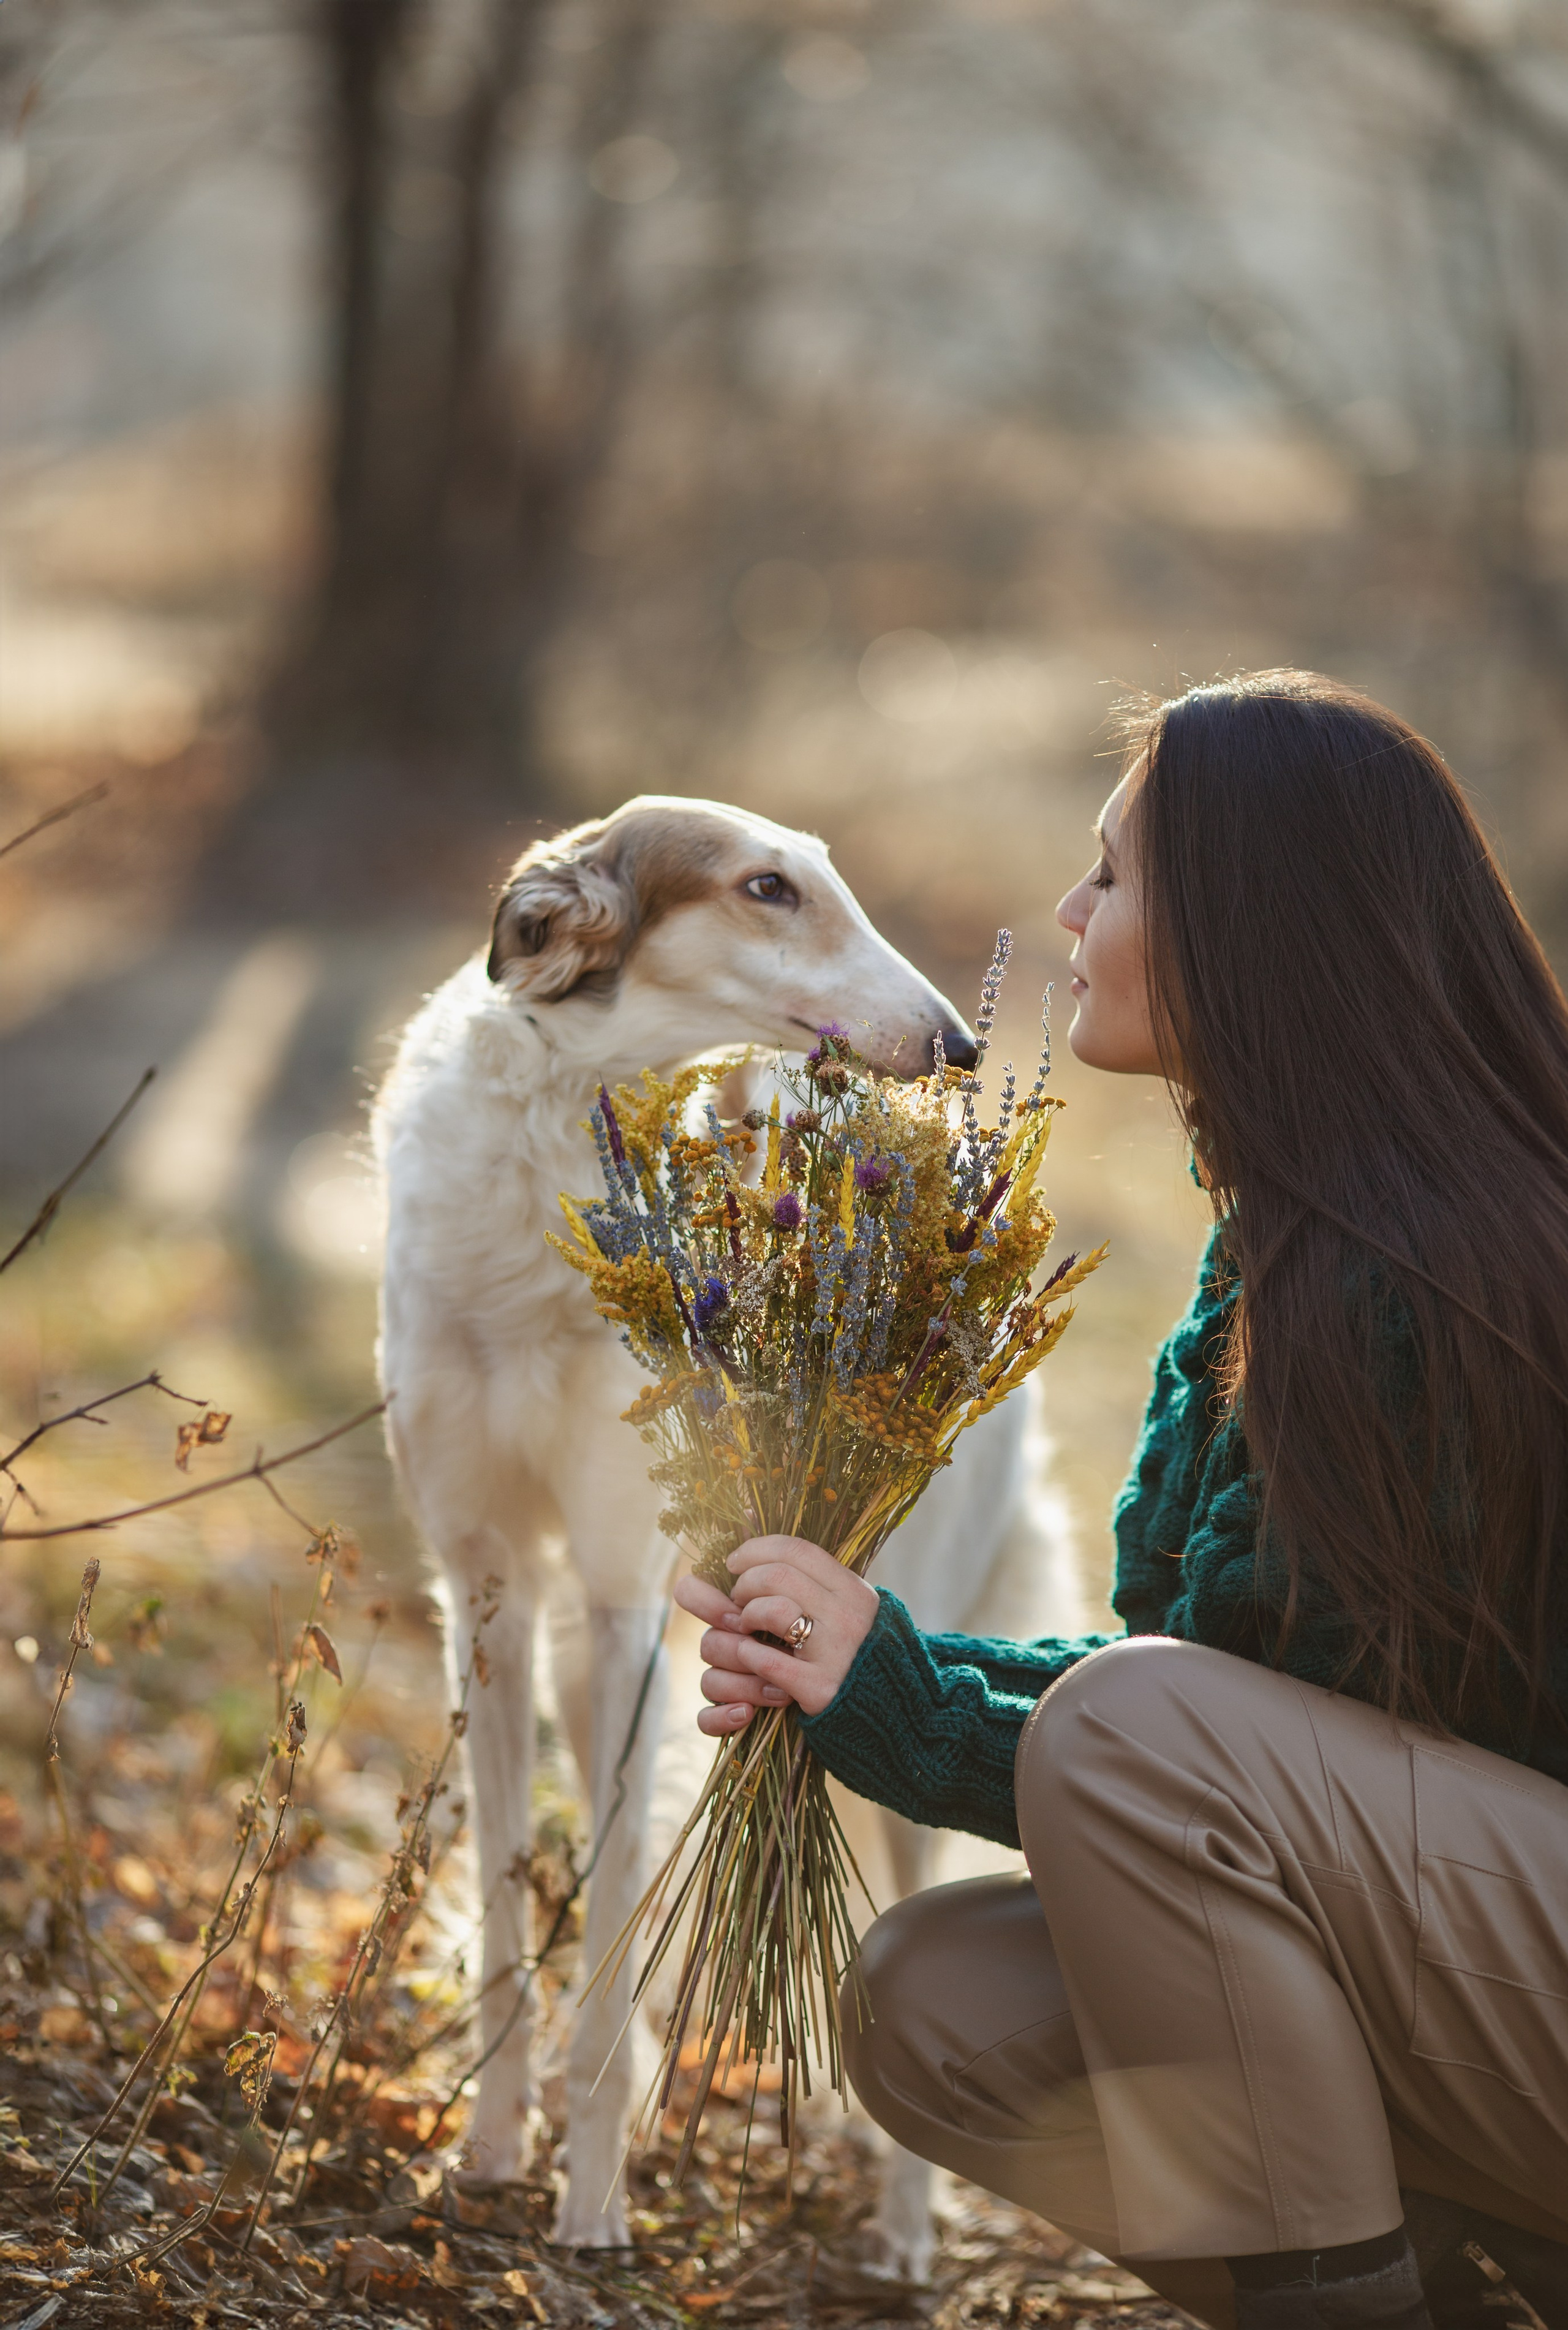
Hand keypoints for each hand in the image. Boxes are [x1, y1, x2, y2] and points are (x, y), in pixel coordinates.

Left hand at [673, 1536, 879, 1735]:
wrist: (885, 1713)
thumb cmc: (849, 1652)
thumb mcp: (842, 1608)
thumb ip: (807, 1578)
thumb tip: (748, 1514)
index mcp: (853, 1590)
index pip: (798, 1550)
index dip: (757, 1549)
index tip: (735, 1562)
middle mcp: (848, 1615)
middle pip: (778, 1576)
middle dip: (745, 1584)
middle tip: (737, 1599)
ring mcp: (836, 1652)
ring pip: (772, 1609)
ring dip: (746, 1615)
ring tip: (746, 1627)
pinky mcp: (820, 1688)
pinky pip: (766, 1660)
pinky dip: (748, 1654)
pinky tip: (749, 1656)